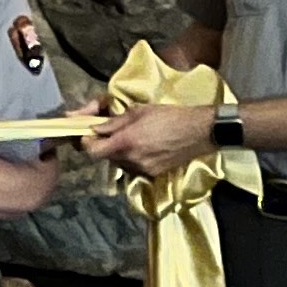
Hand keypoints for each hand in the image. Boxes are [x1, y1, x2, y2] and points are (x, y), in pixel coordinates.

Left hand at [92, 102, 215, 177]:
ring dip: (116, 152)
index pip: (91, 151)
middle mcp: (131, 160)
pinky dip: (130, 158)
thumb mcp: (138, 111)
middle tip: (108, 133)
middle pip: (104, 157)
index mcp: (125, 142)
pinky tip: (141, 147)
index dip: (86, 142)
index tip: (89, 133)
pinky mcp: (152, 174)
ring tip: (128, 139)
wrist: (199, 132)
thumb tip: (94, 128)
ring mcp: (142, 170)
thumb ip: (113, 122)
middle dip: (102, 145)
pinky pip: (132, 168)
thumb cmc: (168, 116)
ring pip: (118, 163)